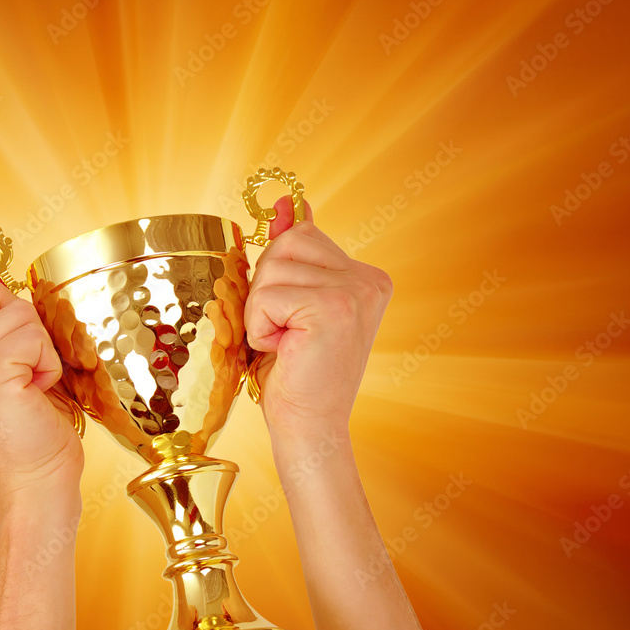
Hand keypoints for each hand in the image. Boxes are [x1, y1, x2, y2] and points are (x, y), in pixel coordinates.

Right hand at [0, 264, 82, 506]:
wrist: (35, 483)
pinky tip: (38, 394)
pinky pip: (32, 337)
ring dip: (42, 351)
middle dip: (28, 330)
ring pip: (20, 314)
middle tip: (28, 375)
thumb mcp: (3, 369)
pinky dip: (48, 364)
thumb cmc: (31, 429)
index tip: (18, 360)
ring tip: (32, 389)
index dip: (12, 318)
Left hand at [244, 197, 392, 444]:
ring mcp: (355, 291)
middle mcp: (369, 278)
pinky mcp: (334, 308)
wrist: (308, 427)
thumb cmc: (295, 371)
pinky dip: (260, 326)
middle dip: (266, 289)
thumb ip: (293, 253)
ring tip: (285, 342)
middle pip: (285, 244)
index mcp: (366, 275)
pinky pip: (266, 295)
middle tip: (286, 333)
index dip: (278, 276)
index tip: (293, 316)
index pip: (301, 235)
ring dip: (261, 310)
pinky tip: (284, 351)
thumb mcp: (290, 303)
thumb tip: (288, 202)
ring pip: (272, 267)